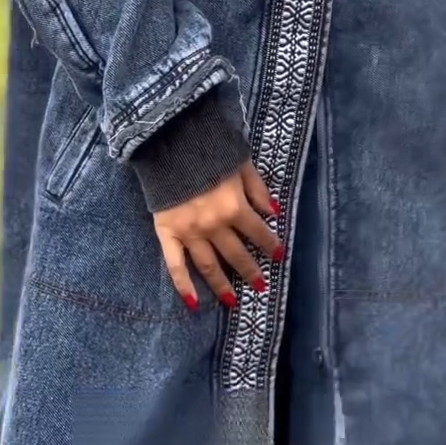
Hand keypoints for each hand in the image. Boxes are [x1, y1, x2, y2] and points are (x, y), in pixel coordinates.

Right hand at [153, 161, 282, 311]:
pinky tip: (193, 303)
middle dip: (251, 271)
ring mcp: (189, 233)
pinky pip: (175, 266)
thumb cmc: (209, 149)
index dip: (271, 245)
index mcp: (234, 208)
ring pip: (209, 266)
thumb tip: (273, 212)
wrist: (168, 141)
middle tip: (260, 285)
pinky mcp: (167, 233)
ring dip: (223, 285)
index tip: (279, 255)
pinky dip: (184, 286)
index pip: (258, 233)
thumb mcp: (242, 164)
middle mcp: (214, 226)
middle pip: (237, 254)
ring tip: (233, 301)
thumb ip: (257, 190)